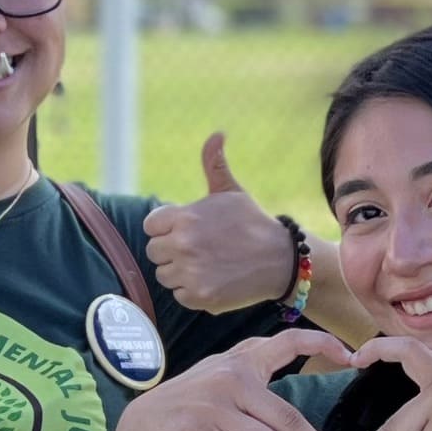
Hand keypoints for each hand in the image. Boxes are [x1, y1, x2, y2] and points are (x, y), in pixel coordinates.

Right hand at [110, 326, 359, 430]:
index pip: (290, 342)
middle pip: (289, 417)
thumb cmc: (191, 399)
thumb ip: (255, 363)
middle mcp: (232, 378)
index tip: (354, 356)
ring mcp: (216, 406)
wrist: (143, 426)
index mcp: (242, 360)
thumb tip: (300, 350)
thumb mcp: (221, 370)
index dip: (325, 344)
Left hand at [142, 133, 295, 312]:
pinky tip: (213, 280)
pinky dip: (193, 291)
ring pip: (165, 275)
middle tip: (199, 250)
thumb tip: (217, 134)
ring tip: (207, 265)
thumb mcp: (232, 192)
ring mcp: (191, 272)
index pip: (151, 225)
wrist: (281, 260)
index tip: (185, 231)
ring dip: (180, 272)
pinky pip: (179, 295)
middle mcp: (183, 244)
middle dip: (172, 251)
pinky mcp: (200, 296)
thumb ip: (214, 164)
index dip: (166, 229)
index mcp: (185, 217)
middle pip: (154, 252)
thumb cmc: (253, 223)